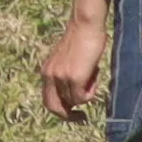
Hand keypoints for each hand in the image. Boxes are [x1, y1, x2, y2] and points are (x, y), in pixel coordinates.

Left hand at [37, 7, 104, 124]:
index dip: (60, 109)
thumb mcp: (67, 61)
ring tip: (92, 73)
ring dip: (85, 94)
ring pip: (73, 101)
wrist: (85, 24)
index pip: (48, 99)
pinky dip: (90, 92)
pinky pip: (82, 97)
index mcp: (46, 71)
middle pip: (53, 107)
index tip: (73, 112)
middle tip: (82, 117)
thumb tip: (75, 96)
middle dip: (68, 116)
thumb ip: (66, 76)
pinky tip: (94, 73)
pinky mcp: (74, 78)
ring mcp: (61, 77)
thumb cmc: (81, 39)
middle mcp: (49, 76)